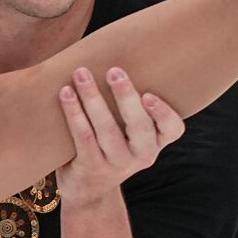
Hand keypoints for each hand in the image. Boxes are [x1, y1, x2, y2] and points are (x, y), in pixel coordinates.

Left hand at [57, 67, 185, 201]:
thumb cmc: (110, 145)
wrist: (90, 192)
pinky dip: (74, 113)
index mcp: (156, 142)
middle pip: (139, 126)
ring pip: (106, 130)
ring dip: (93, 99)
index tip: (149, 95)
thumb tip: (120, 45)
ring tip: (81, 74)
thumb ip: (132, 105)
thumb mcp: (130, 133)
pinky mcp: (91, 168)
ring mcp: (116, 164)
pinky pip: (83, 138)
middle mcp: (141, 155)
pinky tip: (65, 93)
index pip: (173, 129)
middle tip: (114, 70)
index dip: (164, 113)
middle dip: (126, 96)